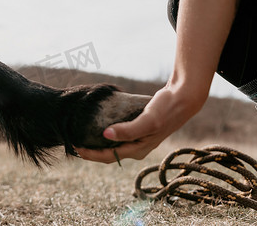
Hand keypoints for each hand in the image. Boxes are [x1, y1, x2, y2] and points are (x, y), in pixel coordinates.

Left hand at [75, 86, 204, 163]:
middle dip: (91, 151)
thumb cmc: (166, 110)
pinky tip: (98, 128)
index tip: (75, 146)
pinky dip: (106, 135)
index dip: (90, 154)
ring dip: (97, 144)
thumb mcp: (146, 121)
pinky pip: (118, 136)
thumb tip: (105, 135)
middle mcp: (137, 148)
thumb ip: (127, 131)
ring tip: (82, 137)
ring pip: (113, 146)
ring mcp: (138, 139)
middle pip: (109, 154)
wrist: (182, 99)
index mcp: (137, 150)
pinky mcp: (139, 129)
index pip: (108, 157)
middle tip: (74, 143)